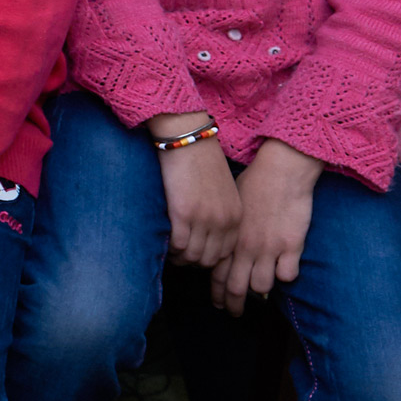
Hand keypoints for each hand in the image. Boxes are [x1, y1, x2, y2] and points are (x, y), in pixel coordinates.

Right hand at [149, 112, 239, 268]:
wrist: (187, 138)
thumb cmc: (201, 161)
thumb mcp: (223, 190)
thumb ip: (221, 213)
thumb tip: (207, 234)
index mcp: (236, 216)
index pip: (225, 254)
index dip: (207, 258)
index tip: (194, 253)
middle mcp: (223, 221)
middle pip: (208, 259)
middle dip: (192, 262)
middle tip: (178, 255)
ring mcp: (204, 218)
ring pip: (192, 256)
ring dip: (179, 257)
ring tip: (170, 250)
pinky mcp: (183, 213)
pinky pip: (177, 244)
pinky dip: (170, 248)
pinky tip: (164, 241)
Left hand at [211, 139, 321, 315]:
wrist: (280, 172)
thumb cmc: (254, 184)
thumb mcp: (231, 206)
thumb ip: (227, 230)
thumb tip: (220, 245)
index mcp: (228, 236)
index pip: (217, 273)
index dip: (216, 292)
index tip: (218, 303)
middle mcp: (246, 246)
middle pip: (236, 286)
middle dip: (233, 304)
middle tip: (233, 312)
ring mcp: (269, 247)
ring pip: (261, 286)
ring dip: (260, 292)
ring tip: (259, 297)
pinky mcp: (291, 245)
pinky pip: (287, 275)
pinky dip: (284, 278)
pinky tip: (282, 273)